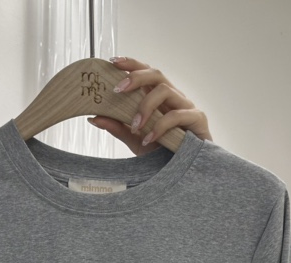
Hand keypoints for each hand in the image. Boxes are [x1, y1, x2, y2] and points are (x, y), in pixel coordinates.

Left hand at [88, 57, 211, 154]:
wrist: (185, 173)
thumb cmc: (163, 153)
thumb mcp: (135, 140)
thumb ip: (118, 128)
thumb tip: (93, 117)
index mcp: (159, 98)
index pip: (146, 73)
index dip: (131, 64)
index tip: (112, 62)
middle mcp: (173, 97)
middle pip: (156, 74)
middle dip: (135, 77)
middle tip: (117, 90)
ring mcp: (187, 106)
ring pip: (165, 91)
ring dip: (145, 106)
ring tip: (134, 126)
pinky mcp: (197, 119)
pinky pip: (176, 115)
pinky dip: (159, 126)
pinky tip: (148, 139)